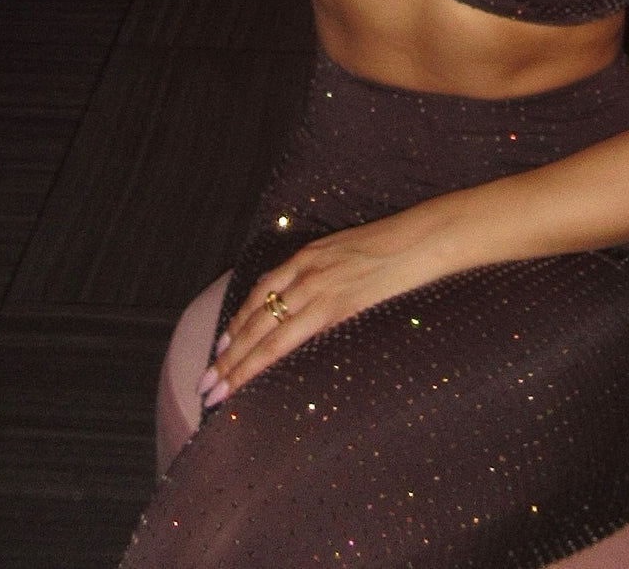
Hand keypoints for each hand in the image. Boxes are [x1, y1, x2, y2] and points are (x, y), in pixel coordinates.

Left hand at [200, 208, 456, 405]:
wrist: (422, 237)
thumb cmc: (396, 245)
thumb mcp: (351, 251)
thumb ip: (329, 273)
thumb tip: (316, 303)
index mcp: (309, 257)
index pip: (260, 294)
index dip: (238, 323)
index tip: (221, 348)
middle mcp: (306, 272)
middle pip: (254, 318)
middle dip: (227, 354)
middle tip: (206, 383)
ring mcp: (319, 290)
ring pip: (267, 335)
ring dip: (239, 366)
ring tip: (220, 391)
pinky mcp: (336, 308)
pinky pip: (294, 339)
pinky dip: (270, 361)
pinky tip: (257, 377)